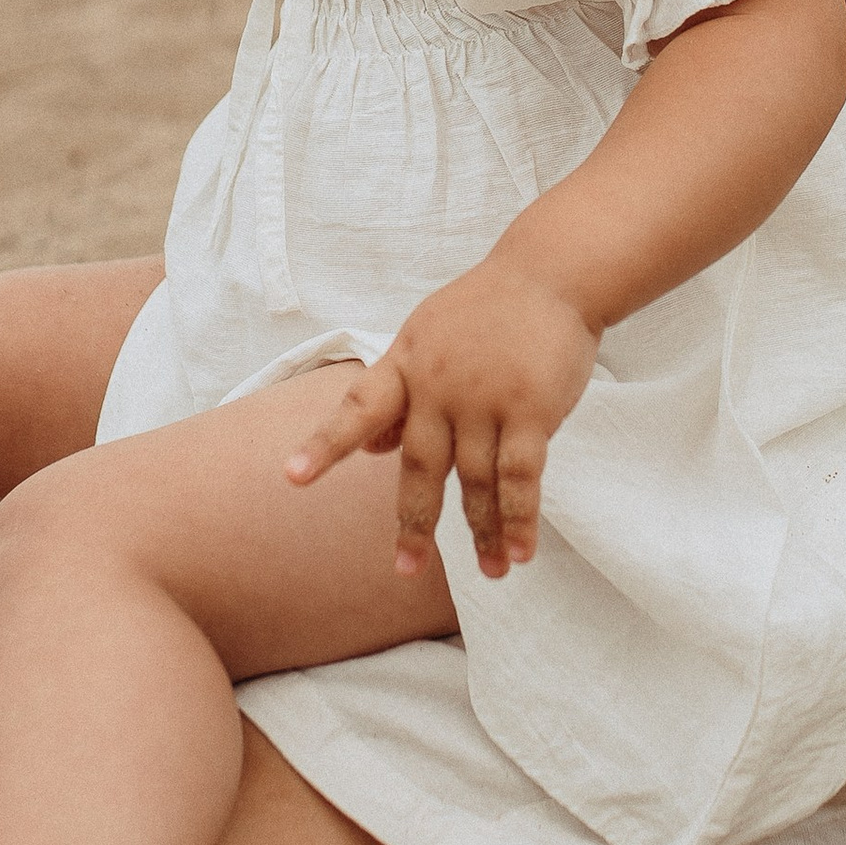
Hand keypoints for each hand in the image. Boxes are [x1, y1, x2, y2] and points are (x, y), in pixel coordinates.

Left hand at [285, 265, 599, 579]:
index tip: (292, 478)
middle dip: (414, 522)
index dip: (326, 445)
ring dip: (483, 532)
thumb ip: (400, 391)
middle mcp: (437, 387)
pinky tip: (521, 552)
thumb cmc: (489, 308)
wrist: (552, 273)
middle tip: (406, 568)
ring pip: (475, 481)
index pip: (358, 408)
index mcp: (407, 365)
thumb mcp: (428, 338)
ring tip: (493, 571)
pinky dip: (520, 518)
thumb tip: (373, 448)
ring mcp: (482, 399)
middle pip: (420, 465)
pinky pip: (520, 477)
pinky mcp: (528, 409)